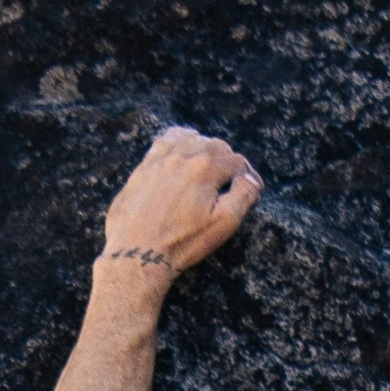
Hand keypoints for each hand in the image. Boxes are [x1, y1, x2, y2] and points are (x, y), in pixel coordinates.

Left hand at [95, 125, 260, 287]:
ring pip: (191, 139)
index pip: (236, 161)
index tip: (251, 187)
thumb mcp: (223, 224)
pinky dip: (178, 142)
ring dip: (204, 148)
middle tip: (231, 180)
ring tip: (209, 165)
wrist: (139, 252)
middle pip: (215, 145)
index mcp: (206, 168)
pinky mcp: (144, 166)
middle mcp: (184, 155)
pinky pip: (165, 141)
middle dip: (228, 161)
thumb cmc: (183, 242)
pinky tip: (181, 153)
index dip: (248, 175)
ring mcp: (161, 158)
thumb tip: (251, 179)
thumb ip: (243, 196)